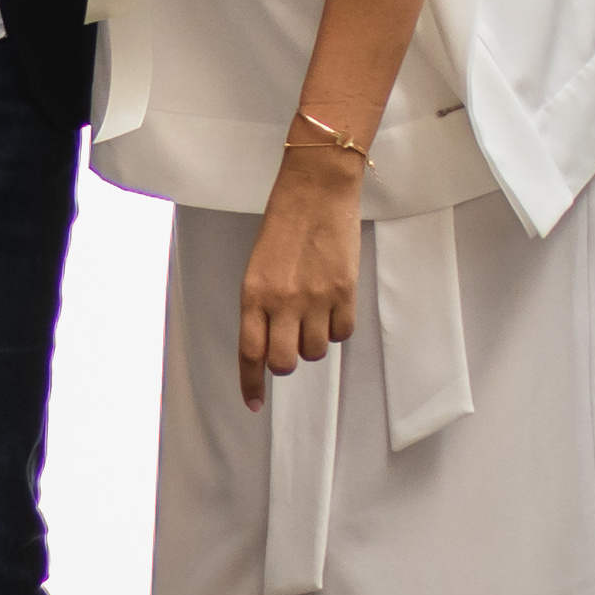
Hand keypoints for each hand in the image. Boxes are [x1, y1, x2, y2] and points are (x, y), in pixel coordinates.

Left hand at [238, 149, 363, 409]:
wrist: (316, 191)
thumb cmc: (283, 225)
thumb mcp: (258, 266)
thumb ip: (261, 305)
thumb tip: (268, 342)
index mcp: (253, 293)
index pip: (249, 351)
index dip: (251, 382)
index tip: (253, 403)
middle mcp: (282, 301)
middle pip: (284, 362)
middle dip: (286, 362)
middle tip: (290, 344)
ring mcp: (316, 298)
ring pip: (316, 350)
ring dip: (313, 341)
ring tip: (312, 311)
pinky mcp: (345, 292)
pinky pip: (342, 333)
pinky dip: (337, 328)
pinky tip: (332, 305)